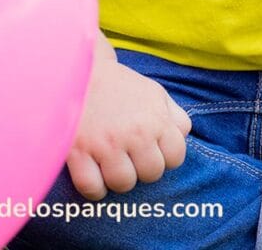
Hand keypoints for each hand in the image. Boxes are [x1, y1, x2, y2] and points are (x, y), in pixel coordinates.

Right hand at [66, 57, 191, 199]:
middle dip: (143, 168)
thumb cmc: (120, 85)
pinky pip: (92, 188)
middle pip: (152, 174)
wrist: (79, 72)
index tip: (152, 150)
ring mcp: (106, 145)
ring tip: (112, 164)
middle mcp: (135, 134)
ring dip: (119, 178)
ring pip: (124, 184)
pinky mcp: (79, 153)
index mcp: (156, 119)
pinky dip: (94, 188)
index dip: (166, 156)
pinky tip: (94, 174)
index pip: (176, 157)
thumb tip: (183, 136)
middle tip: (131, 156)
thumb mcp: (154, 92)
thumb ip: (174, 116)